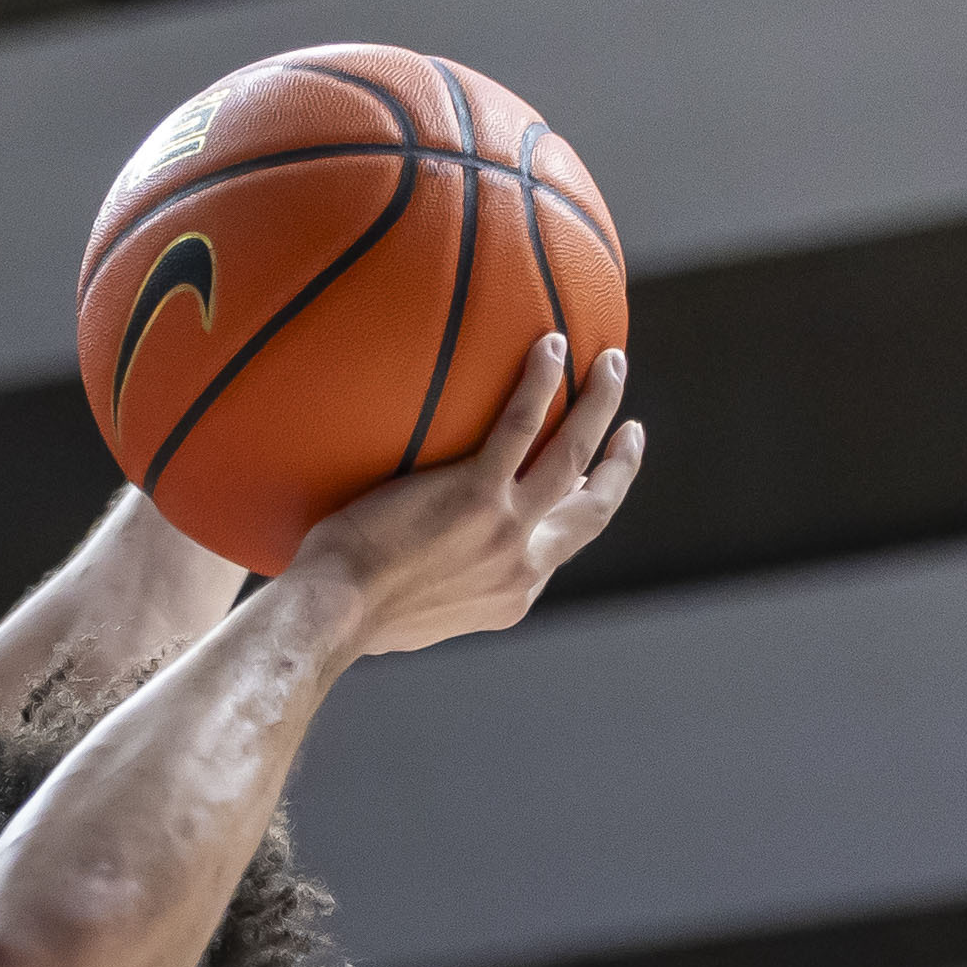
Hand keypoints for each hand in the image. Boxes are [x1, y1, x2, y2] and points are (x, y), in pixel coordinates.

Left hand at [286, 335, 645, 657]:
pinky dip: (541, 382)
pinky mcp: (476, 491)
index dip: (579, 511)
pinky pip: (521, 424)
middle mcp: (524, 561)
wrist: (336, 611)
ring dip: (600, 402)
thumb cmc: (349, 615)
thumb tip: (412, 575)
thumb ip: (434, 592)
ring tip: (610, 362)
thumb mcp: (413, 621)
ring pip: (574, 452)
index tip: (584, 485)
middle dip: (620, 465)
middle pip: (596, 506)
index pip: (561, 547)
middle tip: (629, 431)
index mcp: (512, 594)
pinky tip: (548, 345)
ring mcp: (507, 524)